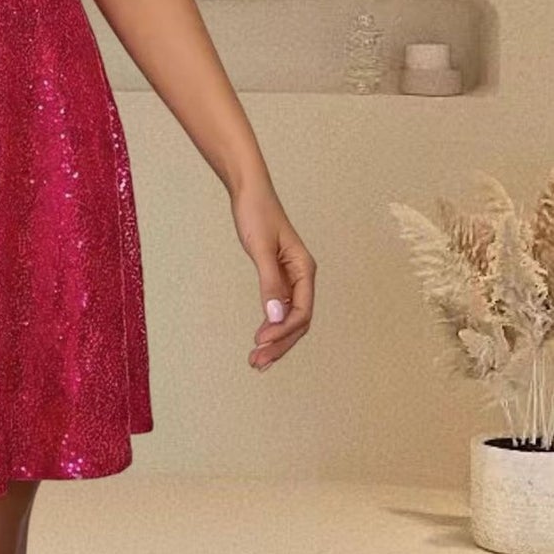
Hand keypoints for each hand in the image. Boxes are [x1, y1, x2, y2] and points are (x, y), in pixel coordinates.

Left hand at [229, 179, 315, 372]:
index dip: (283, 331)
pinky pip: (279, 309)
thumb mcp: (260, 248)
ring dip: (276, 341)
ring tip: (256, 361)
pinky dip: (270, 326)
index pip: (301, 312)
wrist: (249, 191)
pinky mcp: (278, 277)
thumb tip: (274, 318)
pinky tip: (261, 339)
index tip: (261, 341)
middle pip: (297, 322)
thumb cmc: (257, 213)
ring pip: (289, 319)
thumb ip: (269, 282)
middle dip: (280, 344)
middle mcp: (302, 277)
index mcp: (305, 270)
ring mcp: (291, 279)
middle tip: (257, 363)